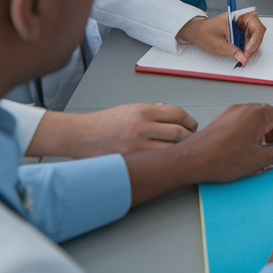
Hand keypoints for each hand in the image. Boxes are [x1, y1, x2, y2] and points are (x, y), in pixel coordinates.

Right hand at [24, 103, 197, 157]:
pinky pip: (155, 162)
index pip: (177, 114)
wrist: (80, 136)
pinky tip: (166, 162)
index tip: (192, 125)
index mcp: (142, 111)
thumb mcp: (130, 109)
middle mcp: (140, 127)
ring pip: (170, 151)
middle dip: (189, 138)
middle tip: (191, 140)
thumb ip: (152, 112)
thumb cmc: (104, 123)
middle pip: (178, 134)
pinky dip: (164, 162)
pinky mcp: (130, 161)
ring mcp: (135, 147)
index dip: (189, 121)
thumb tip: (173, 115)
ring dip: (179, 152)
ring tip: (181, 152)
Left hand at [125, 103, 272, 205]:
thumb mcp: (258, 160)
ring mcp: (236, 111)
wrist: (192, 159)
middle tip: (272, 155)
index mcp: (260, 114)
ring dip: (265, 136)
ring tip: (257, 153)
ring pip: (261, 120)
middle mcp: (249, 108)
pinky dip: (252, 134)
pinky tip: (244, 149)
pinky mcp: (226, 117)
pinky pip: (247, 122)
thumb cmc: (220, 158)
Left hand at [177, 10, 266, 65]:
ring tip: (243, 54)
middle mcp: (241, 18)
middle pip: (258, 30)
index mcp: (236, 16)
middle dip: (254, 44)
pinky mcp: (241, 29)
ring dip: (252, 45)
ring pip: (256, 34)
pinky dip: (248, 45)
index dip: (254, 40)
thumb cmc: (204, 32)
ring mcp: (242, 23)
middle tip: (246, 55)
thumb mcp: (218, 45)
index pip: (255, 25)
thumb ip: (233, 52)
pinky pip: (251, 37)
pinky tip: (242, 51)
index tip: (247, 51)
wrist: (197, 31)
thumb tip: (243, 58)